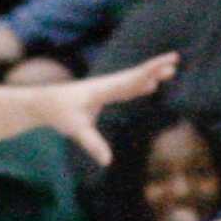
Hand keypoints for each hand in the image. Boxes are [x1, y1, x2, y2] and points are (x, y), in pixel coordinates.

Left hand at [38, 53, 179, 162]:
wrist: (45, 103)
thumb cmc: (59, 114)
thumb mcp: (76, 130)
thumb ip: (92, 144)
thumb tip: (107, 161)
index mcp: (103, 89)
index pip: (130, 80)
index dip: (148, 74)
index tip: (164, 67)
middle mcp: (107, 85)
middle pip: (135, 74)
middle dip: (155, 67)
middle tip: (175, 59)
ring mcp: (107, 87)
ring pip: (133, 79)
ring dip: (151, 73)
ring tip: (170, 68)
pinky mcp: (105, 93)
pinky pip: (128, 87)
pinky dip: (141, 84)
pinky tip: (150, 85)